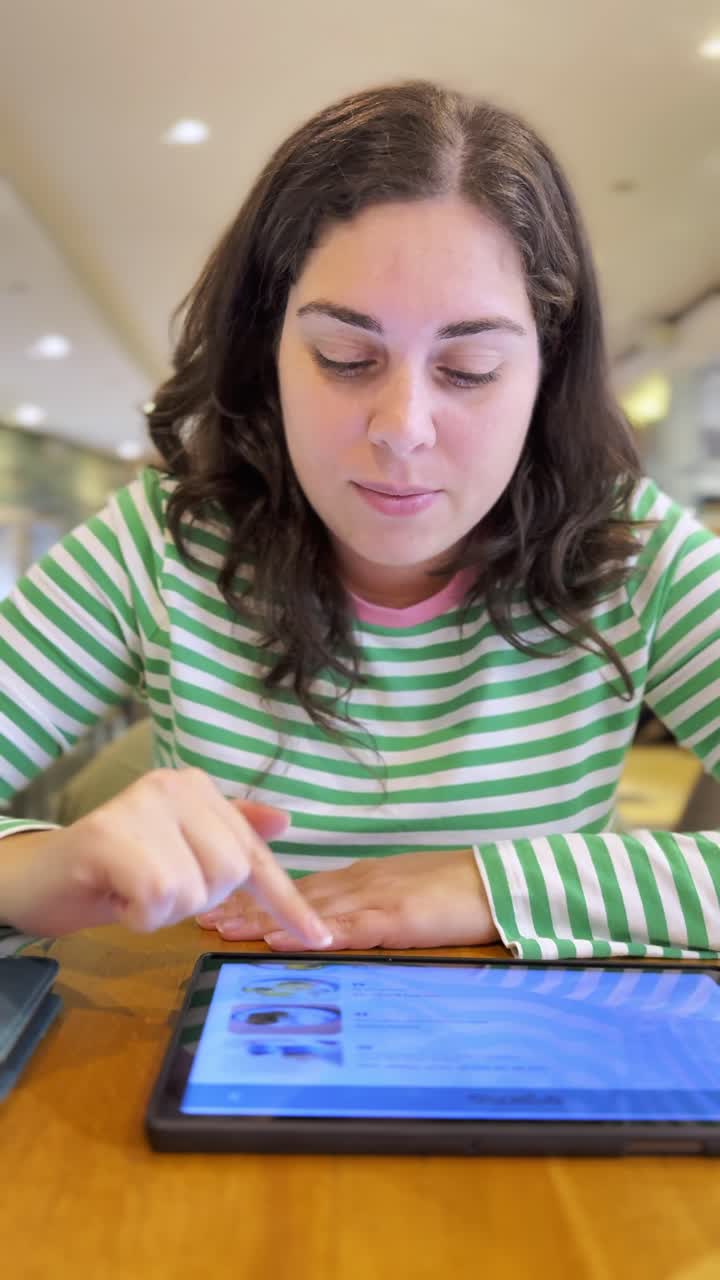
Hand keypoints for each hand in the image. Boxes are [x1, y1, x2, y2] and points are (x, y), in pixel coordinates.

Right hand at [1, 768, 330, 946]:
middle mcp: (175, 785)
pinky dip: (139, 915)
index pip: (254, 852)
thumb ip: (228, 834)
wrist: (37, 877)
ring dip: (163, 910)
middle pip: (230, 874)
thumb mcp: (178, 852)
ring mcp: (142, 804)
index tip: (318, 937)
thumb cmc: (112, 869)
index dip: (287, 900)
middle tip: (152, 889)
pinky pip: (158, 896)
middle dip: (195, 900)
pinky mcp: (110, 834)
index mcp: (197, 788)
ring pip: (196, 889)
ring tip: (131, 889)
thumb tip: (285, 822)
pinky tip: (115, 897)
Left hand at [196, 849, 497, 949]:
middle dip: (246, 908)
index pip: (299, 889)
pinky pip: (345, 927)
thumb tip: (335, 923)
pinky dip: (310, 933)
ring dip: (264, 920)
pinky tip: (282, 940)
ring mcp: (374, 898)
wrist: (498, 884)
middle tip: (205, 919)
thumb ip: (369, 906)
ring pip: (307, 910)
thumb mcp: (404, 897)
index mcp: (361, 879)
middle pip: (292, 897)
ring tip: (224, 929)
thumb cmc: (456, 894)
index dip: (257, 897)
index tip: (222, 906)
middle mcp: (358, 884)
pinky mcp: (393, 918)